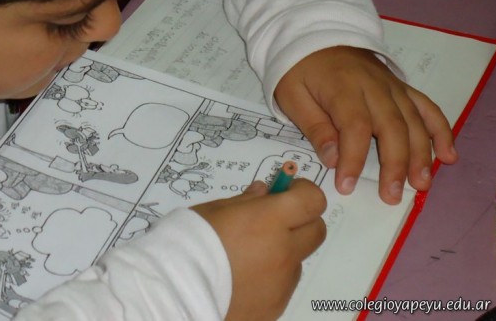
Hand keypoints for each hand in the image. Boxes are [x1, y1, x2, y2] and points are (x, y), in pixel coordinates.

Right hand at [192, 179, 325, 320]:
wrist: (178, 289)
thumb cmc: (192, 240)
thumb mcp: (215, 209)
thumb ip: (246, 200)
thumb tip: (264, 192)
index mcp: (270, 220)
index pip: (312, 200)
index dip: (304, 192)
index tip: (288, 191)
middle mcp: (284, 251)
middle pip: (317, 230)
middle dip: (302, 220)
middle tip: (275, 220)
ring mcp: (282, 282)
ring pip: (298, 259)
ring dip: (284, 251)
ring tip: (249, 254)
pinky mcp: (276, 305)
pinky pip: (283, 284)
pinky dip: (271, 276)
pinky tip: (244, 276)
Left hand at [274, 46, 456, 203]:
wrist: (315, 36)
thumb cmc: (298, 69)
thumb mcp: (291, 95)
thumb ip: (314, 126)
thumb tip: (333, 159)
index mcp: (342, 88)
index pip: (354, 126)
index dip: (353, 158)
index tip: (346, 185)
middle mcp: (374, 87)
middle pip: (391, 126)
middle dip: (394, 164)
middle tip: (391, 196)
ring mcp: (391, 86)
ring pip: (413, 121)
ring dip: (421, 154)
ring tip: (421, 184)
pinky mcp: (401, 87)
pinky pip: (427, 107)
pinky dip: (441, 131)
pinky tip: (449, 155)